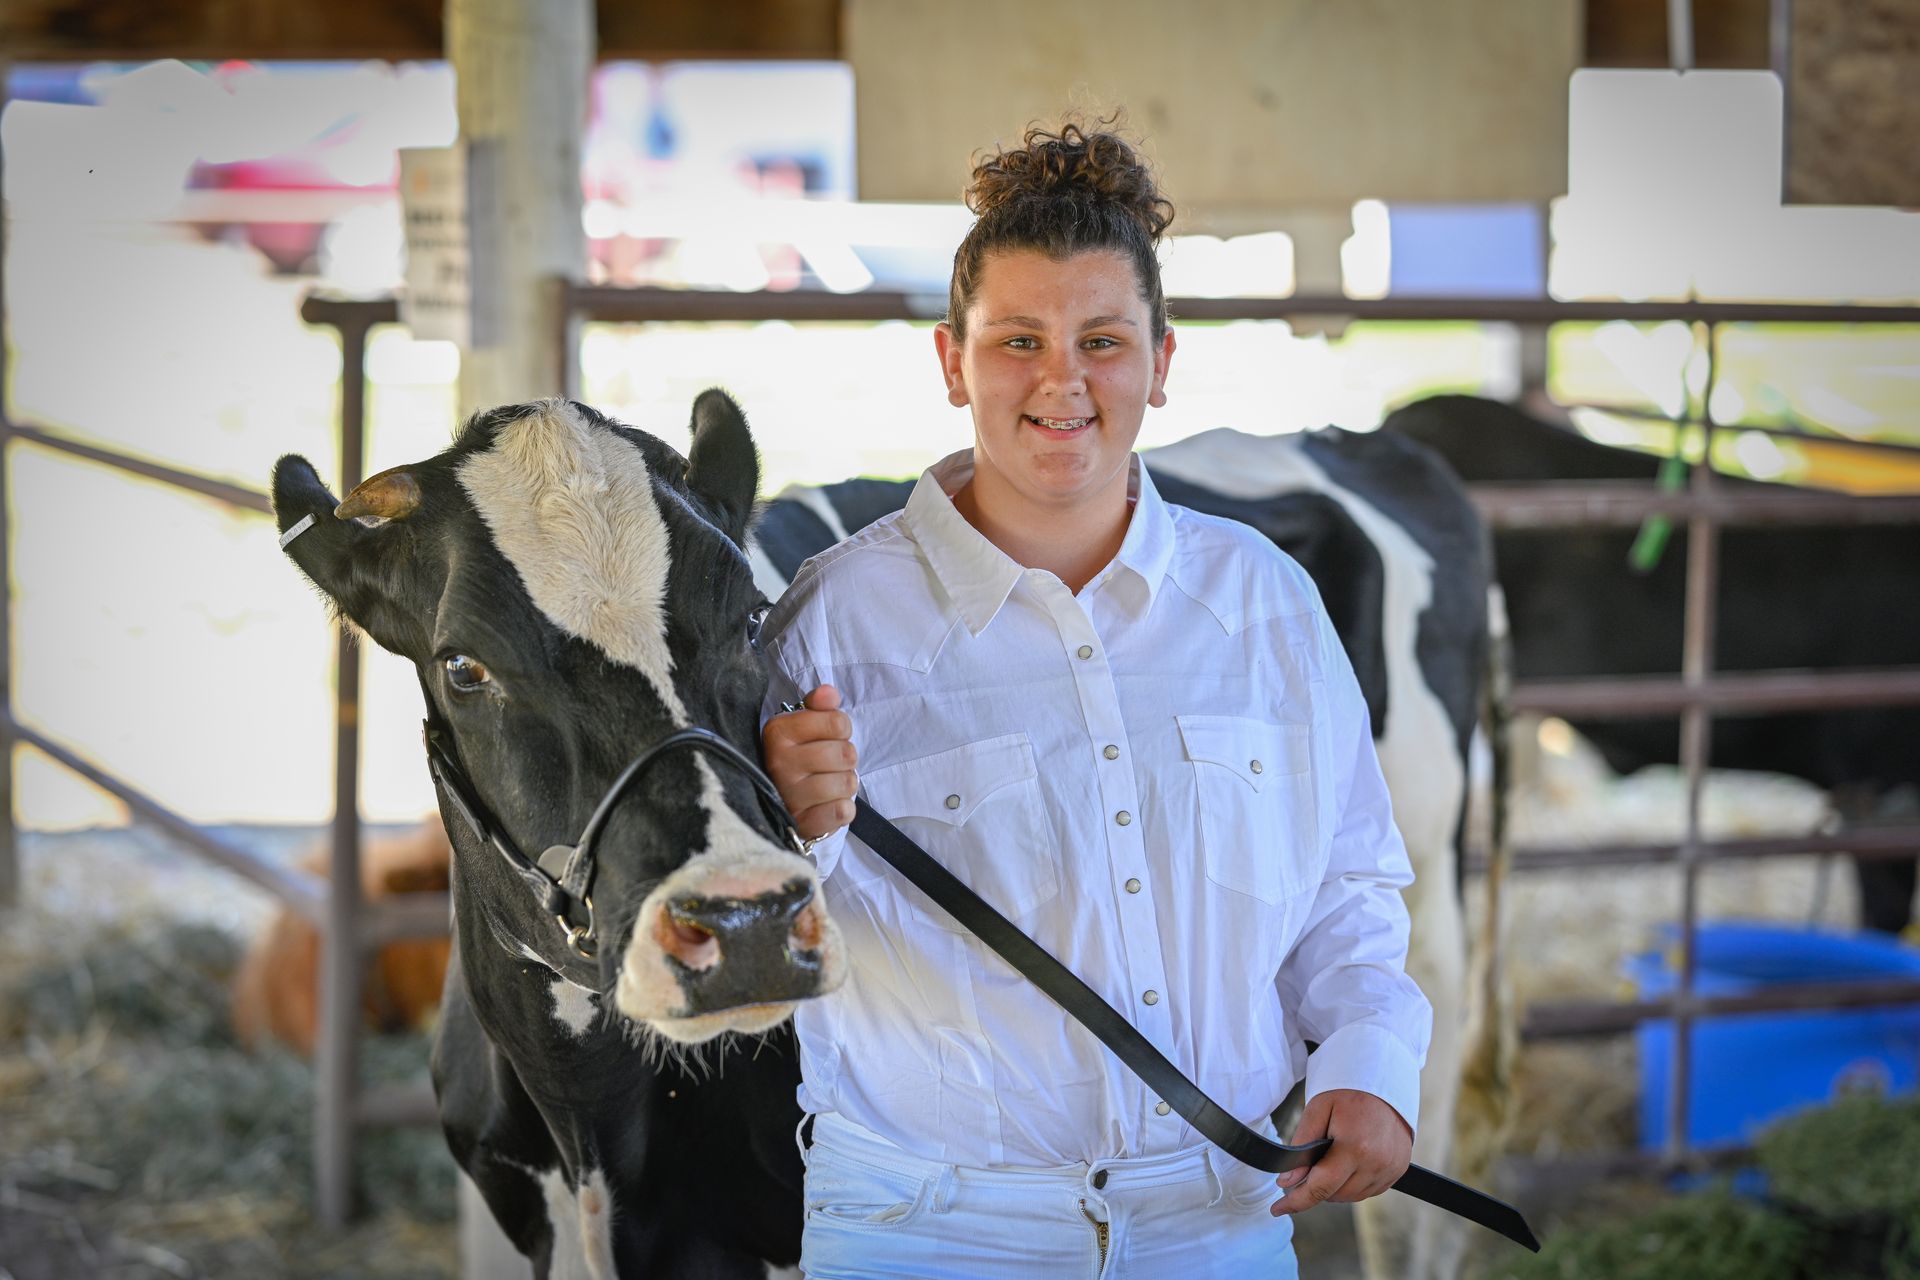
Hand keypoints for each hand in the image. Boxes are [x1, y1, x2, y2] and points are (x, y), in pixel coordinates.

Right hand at [762, 685, 857, 840]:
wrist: (776, 802)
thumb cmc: (797, 758)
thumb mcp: (803, 726)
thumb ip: (818, 706)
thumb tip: (829, 693)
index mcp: (778, 732)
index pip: (838, 723)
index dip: (841, 730)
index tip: (828, 737)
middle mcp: (778, 762)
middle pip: (846, 753)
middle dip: (845, 759)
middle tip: (829, 765)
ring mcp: (789, 795)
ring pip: (847, 783)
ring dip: (845, 784)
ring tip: (829, 785)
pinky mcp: (802, 824)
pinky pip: (843, 811)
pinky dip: (843, 809)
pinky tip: (829, 805)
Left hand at [1269, 1089, 1412, 1217]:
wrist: (1384, 1077)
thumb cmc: (1348, 1089)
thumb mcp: (1317, 1109)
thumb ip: (1301, 1145)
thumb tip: (1287, 1180)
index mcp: (1355, 1146)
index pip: (1321, 1187)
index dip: (1296, 1202)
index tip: (1277, 1209)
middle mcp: (1377, 1162)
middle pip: (1335, 1195)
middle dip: (1316, 1187)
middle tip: (1308, 1165)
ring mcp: (1391, 1167)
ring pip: (1352, 1196)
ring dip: (1335, 1187)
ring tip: (1331, 1159)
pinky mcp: (1399, 1168)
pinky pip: (1370, 1190)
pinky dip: (1354, 1183)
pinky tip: (1348, 1163)